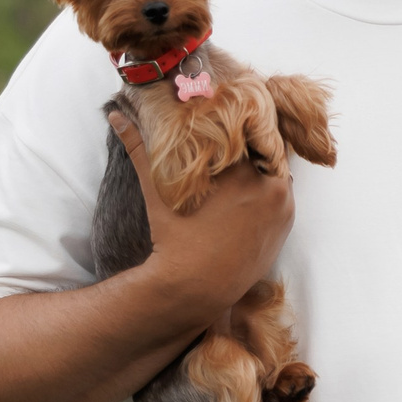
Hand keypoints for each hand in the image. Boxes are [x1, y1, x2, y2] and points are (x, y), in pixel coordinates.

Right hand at [109, 107, 293, 323]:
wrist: (195, 287)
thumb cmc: (172, 237)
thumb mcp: (157, 191)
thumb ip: (139, 149)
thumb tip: (114, 114)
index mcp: (238, 168)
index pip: (245, 130)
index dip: (234, 126)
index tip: (222, 127)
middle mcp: (266, 183)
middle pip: (263, 150)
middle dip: (250, 147)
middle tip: (231, 147)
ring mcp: (281, 205)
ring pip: (276, 170)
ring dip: (262, 167)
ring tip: (240, 171)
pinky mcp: (287, 223)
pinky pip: (283, 195)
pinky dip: (270, 190)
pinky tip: (250, 194)